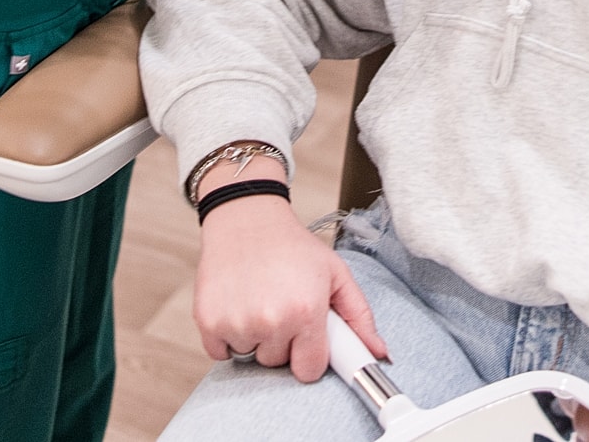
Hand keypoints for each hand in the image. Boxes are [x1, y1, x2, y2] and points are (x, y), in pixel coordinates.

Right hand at [191, 193, 387, 383]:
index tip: (307, 339)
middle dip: (282, 342)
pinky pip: (221, 353)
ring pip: (250, 357)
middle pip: (278, 363)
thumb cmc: (292, 246)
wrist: (246, 218)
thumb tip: (380, 354)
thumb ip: (359, 316)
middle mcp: (271, 320)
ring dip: (255, 338)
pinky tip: (238, 306)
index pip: (310, 370)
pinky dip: (227, 338)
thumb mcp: (334, 273)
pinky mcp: (208, 320)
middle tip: (282, 307)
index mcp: (305, 311)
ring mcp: (236, 322)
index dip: (310, 354)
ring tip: (259, 301)